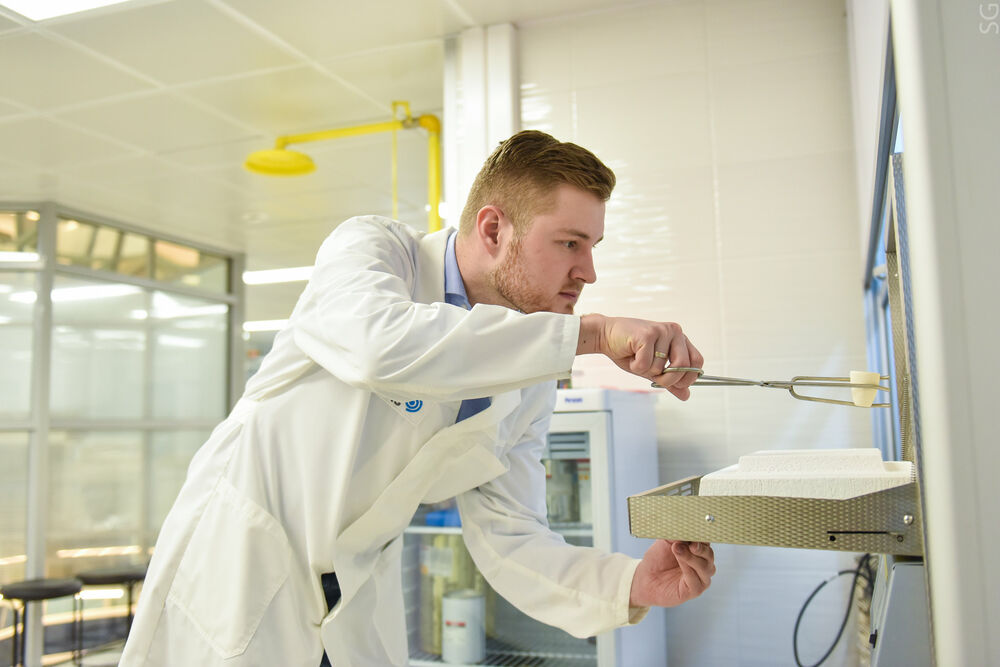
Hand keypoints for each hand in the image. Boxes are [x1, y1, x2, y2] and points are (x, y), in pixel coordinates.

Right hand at [577, 315, 703, 399]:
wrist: (605, 335)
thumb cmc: (629, 351)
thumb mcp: (652, 369)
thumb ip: (670, 380)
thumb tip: (686, 395)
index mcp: (679, 338)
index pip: (697, 361)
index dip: (688, 378)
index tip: (675, 384)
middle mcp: (674, 332)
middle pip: (683, 366)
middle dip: (667, 379)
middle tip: (652, 376)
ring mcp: (661, 331)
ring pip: (661, 368)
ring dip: (644, 370)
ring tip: (636, 358)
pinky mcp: (647, 334)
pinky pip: (645, 364)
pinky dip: (635, 366)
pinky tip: (630, 355)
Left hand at [629, 539, 715, 607]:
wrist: (646, 578)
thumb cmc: (658, 559)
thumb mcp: (666, 542)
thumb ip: (676, 536)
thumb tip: (683, 529)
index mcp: (699, 550)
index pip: (706, 541)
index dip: (701, 536)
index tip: (693, 531)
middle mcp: (704, 563)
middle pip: (709, 554)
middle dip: (699, 548)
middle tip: (689, 543)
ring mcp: (702, 578)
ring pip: (704, 567)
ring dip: (691, 557)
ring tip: (677, 549)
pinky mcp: (696, 590)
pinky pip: (696, 579)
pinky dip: (688, 569)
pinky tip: (680, 562)